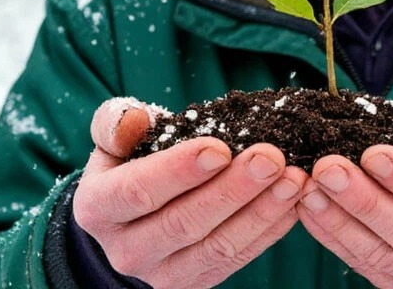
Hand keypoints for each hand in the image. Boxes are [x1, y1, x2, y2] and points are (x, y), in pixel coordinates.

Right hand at [73, 97, 307, 288]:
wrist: (128, 224)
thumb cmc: (127, 167)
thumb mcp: (112, 143)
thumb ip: (116, 124)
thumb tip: (136, 119)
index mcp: (99, 209)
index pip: (139, 191)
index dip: (180, 171)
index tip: (221, 148)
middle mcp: (126, 250)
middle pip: (185, 221)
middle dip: (234, 188)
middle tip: (271, 157)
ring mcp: (162, 274)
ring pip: (218, 245)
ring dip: (261, 211)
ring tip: (293, 178)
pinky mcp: (195, 284)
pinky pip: (237, 259)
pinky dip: (269, 230)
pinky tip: (293, 202)